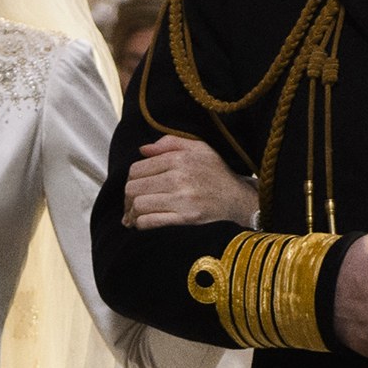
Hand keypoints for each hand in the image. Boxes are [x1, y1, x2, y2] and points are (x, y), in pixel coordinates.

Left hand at [123, 136, 261, 230]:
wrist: (241, 201)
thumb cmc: (218, 175)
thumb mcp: (200, 149)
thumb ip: (170, 143)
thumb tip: (143, 149)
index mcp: (180, 158)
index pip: (137, 169)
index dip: (130, 181)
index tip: (133, 189)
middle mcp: (179, 177)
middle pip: (134, 187)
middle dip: (127, 199)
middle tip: (129, 206)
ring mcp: (182, 199)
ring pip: (139, 205)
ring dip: (132, 213)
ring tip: (134, 217)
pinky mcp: (186, 219)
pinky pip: (150, 221)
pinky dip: (141, 224)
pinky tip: (143, 224)